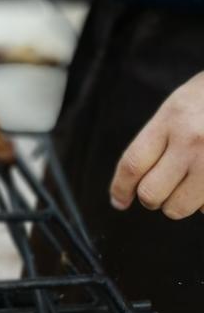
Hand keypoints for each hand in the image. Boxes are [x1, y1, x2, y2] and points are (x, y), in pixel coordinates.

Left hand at [109, 71, 203, 219]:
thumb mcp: (181, 104)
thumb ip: (158, 137)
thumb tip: (132, 181)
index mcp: (173, 117)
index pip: (132, 164)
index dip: (120, 188)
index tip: (119, 200)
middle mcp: (192, 140)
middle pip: (150, 194)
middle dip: (152, 197)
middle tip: (161, 187)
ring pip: (177, 207)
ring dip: (178, 202)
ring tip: (190, 182)